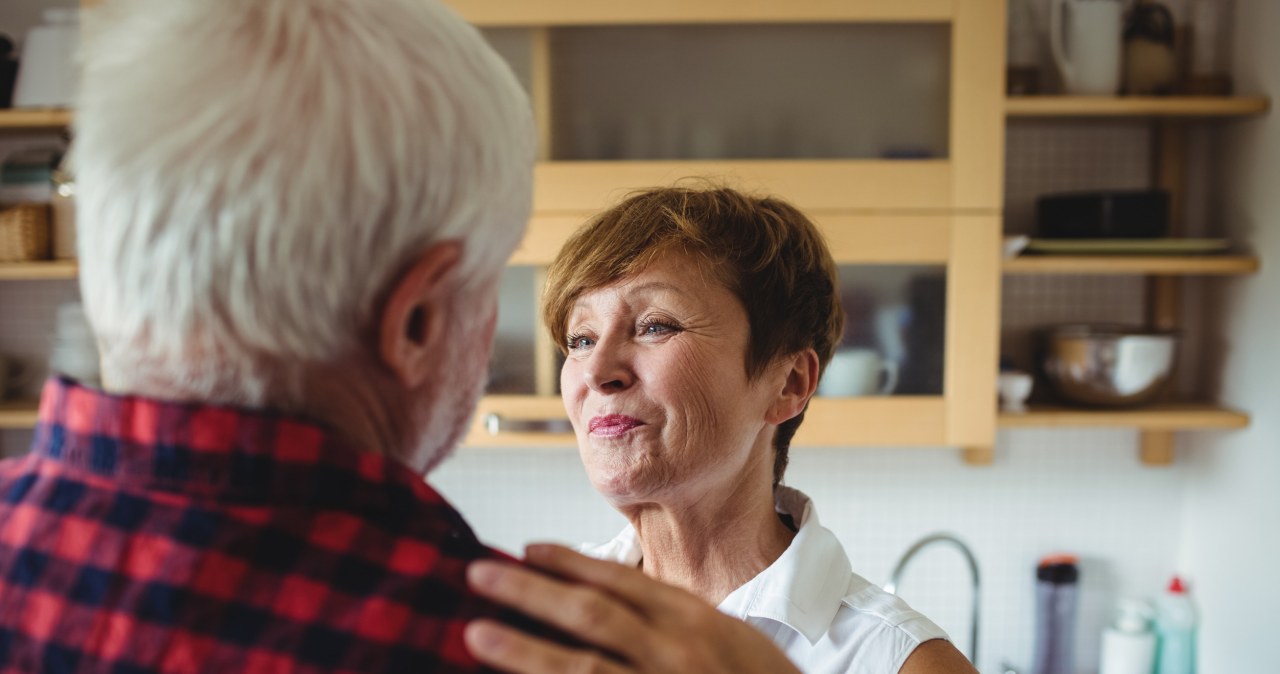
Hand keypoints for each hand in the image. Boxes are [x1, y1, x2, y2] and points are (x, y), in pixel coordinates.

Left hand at [464, 544, 802, 673]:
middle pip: (591, 616)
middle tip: (479, 574)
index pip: (622, 581)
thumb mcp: (733, 641)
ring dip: (523, 650)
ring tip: (477, 632)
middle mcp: (677, 653)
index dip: (568, 563)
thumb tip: (618, 602)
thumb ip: (680, 620)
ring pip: (582, 669)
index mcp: (698, 621)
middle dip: (530, 592)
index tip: (527, 547)